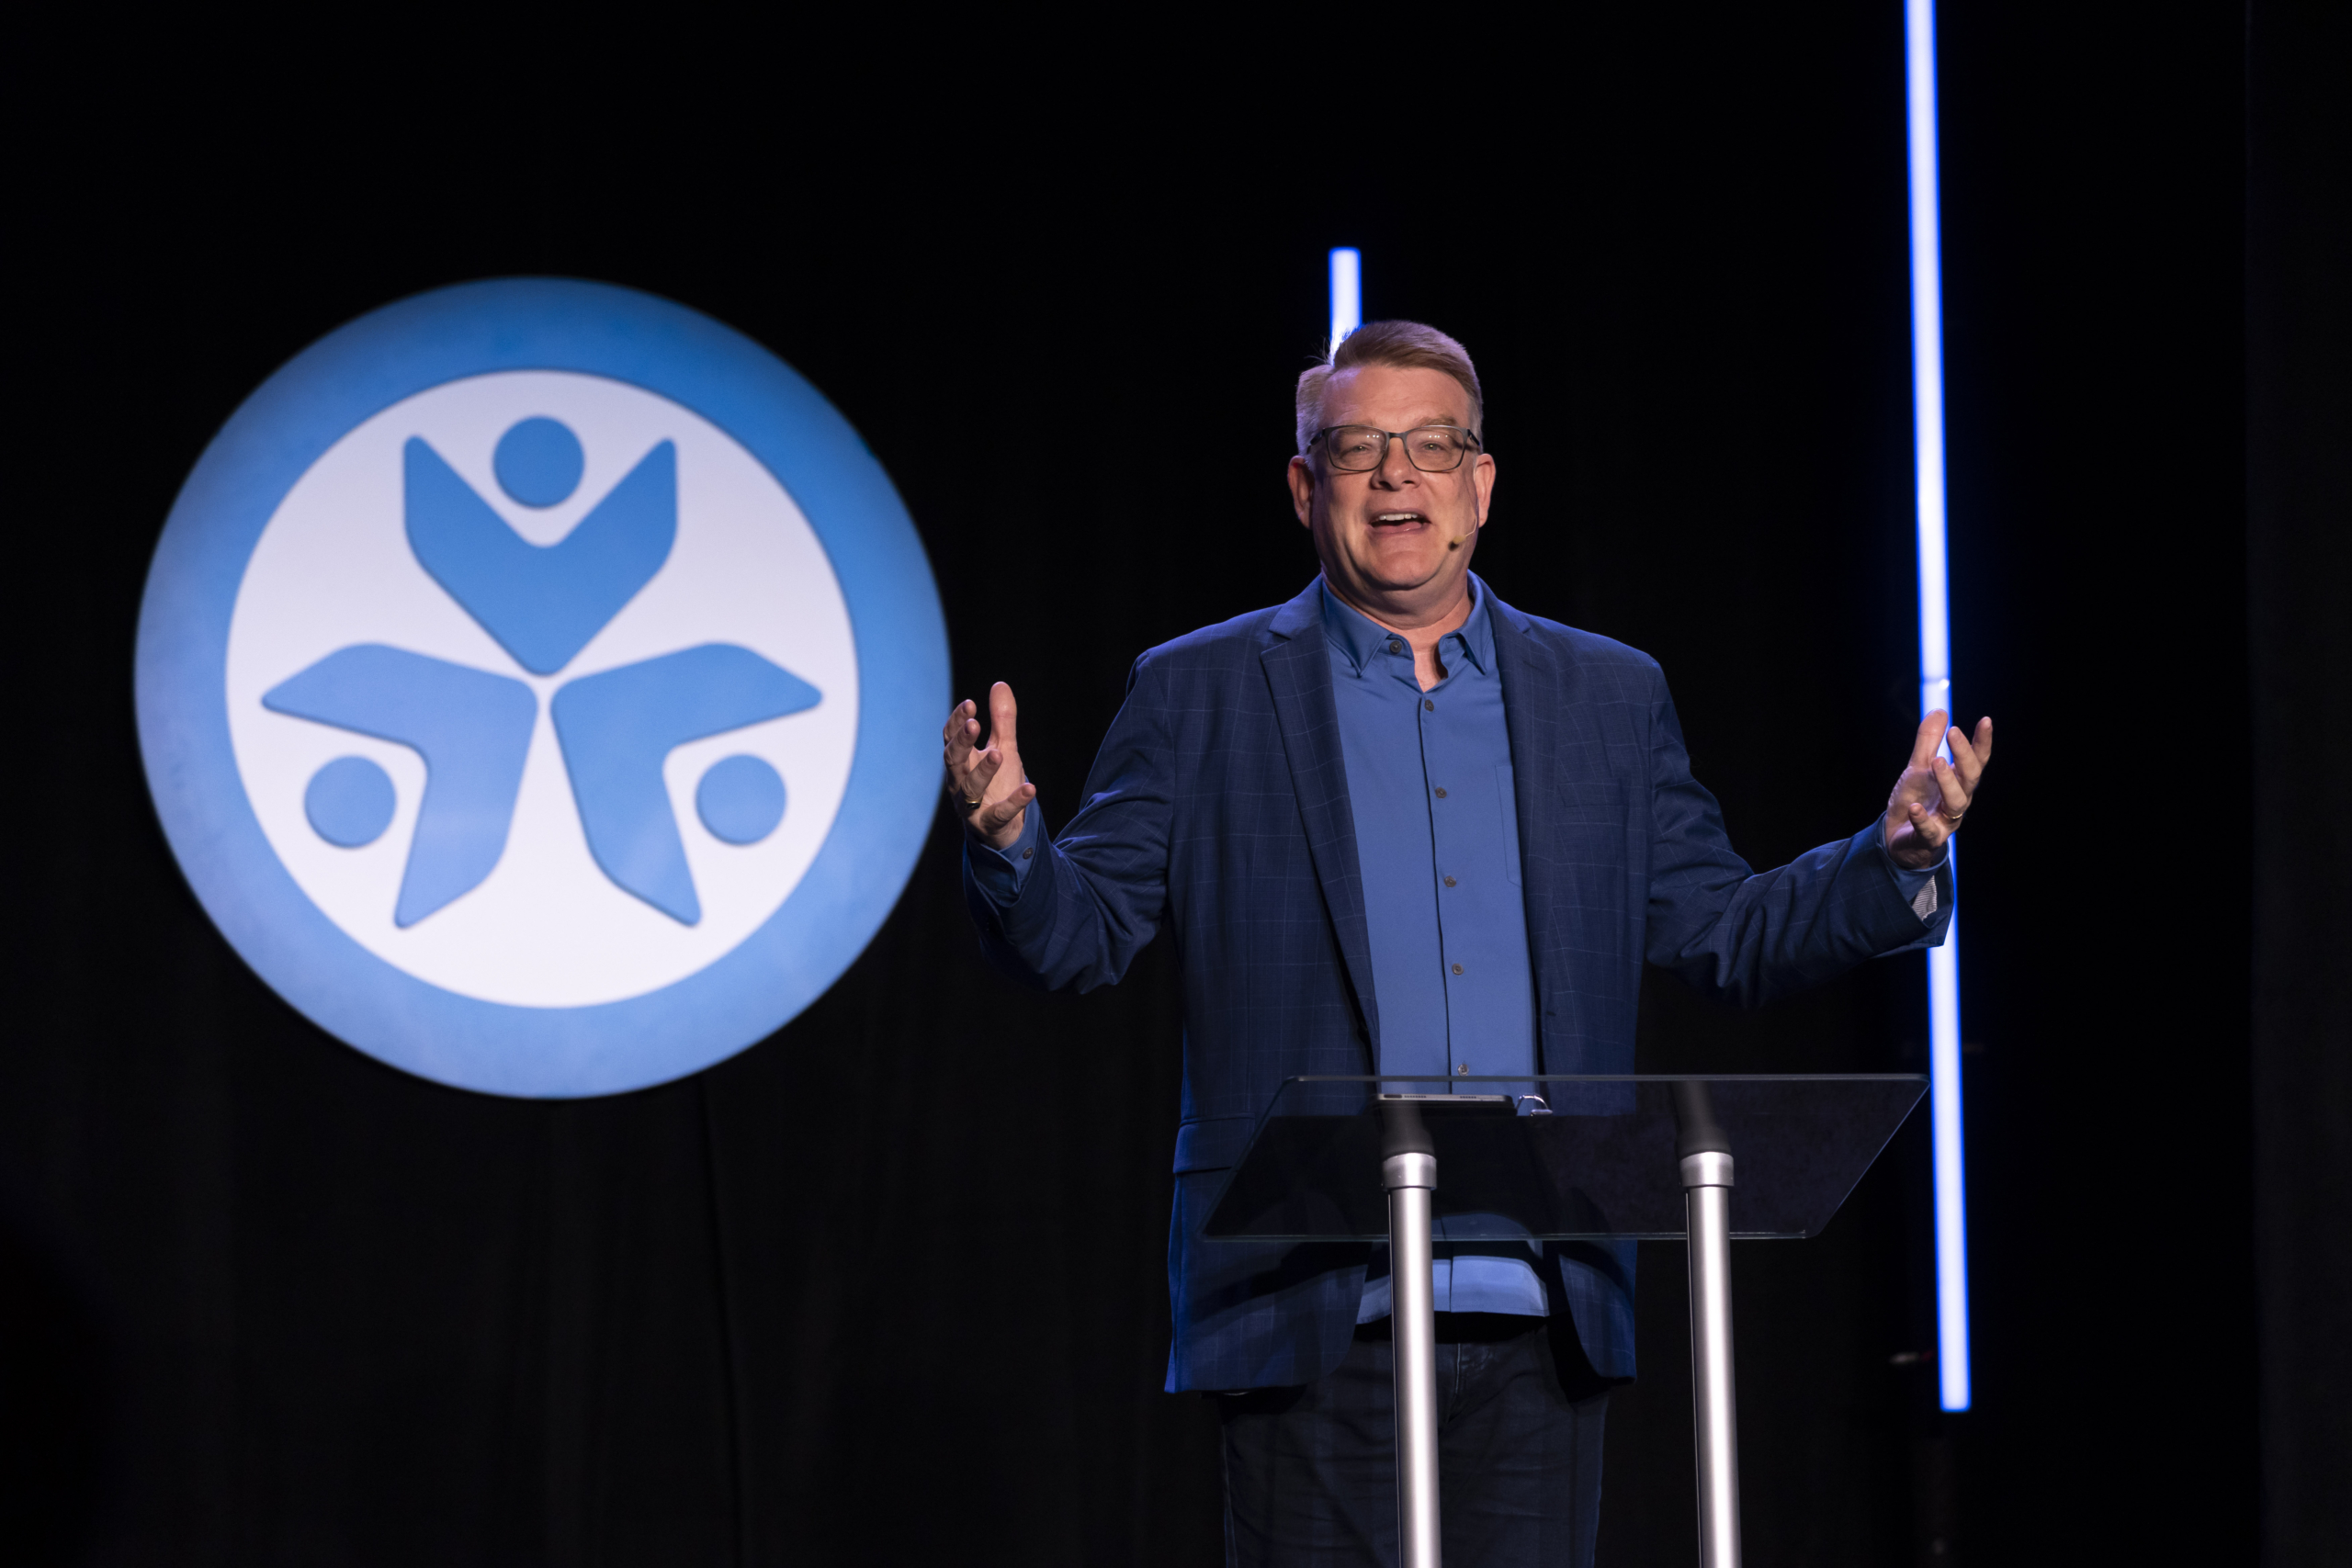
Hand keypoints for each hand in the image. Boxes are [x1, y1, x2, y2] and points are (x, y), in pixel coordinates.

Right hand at [943, 681, 1035, 851]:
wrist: (1002, 827)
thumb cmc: (997, 782)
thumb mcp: (1003, 747)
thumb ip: (1002, 719)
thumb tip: (1000, 684)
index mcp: (961, 761)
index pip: (951, 739)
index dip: (958, 722)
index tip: (970, 704)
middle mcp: (959, 782)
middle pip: (953, 761)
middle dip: (962, 743)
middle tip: (973, 724)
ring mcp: (972, 805)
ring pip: (972, 787)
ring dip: (984, 770)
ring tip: (999, 754)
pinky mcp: (990, 824)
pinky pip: (1000, 813)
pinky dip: (1014, 802)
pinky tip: (1031, 788)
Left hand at [1882, 709, 1992, 869]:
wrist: (1895, 835)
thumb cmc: (1915, 799)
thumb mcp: (1918, 767)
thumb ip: (1928, 741)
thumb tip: (1940, 710)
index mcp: (1958, 781)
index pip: (1976, 760)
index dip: (1982, 742)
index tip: (1985, 720)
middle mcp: (1958, 799)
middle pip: (1970, 777)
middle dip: (1965, 755)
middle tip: (1954, 732)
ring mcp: (1945, 819)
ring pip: (1956, 802)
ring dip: (1947, 781)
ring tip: (1936, 762)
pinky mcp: (1929, 837)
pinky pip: (1929, 829)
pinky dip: (1922, 818)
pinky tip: (1915, 807)